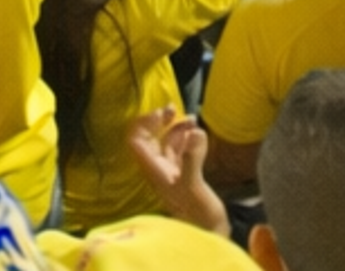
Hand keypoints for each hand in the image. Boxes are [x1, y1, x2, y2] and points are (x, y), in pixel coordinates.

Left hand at [125, 110, 229, 236]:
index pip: (136, 141)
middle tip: (174, 110)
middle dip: (160, 120)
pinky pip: (180, 149)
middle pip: (149, 137)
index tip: (162, 114)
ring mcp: (171, 171)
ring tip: (193, 121)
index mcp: (154, 170)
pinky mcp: (184, 174)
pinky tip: (197, 134)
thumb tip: (195, 132)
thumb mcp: (193, 186)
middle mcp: (159, 168)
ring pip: (166, 141)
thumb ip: (192, 159)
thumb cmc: (198, 215)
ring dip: (177, 127)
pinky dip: (187, 138)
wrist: (209, 234)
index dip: (144, 123)